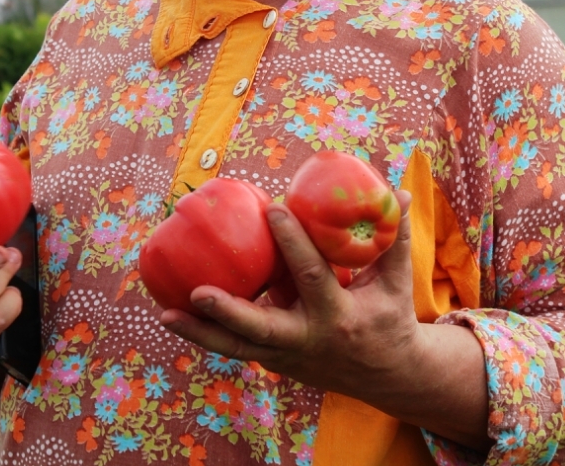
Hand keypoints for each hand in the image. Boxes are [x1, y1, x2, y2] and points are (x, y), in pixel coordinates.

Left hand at [159, 191, 489, 449]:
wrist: (388, 377)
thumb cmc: (391, 317)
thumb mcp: (397, 282)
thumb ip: (396, 237)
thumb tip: (399, 188)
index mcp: (340, 316)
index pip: (312, 275)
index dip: (293, 242)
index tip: (273, 208)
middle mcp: (307, 340)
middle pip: (261, 329)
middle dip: (229, 311)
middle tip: (199, 291)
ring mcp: (286, 356)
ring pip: (237, 348)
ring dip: (199, 333)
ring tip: (165, 314)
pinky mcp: (273, 362)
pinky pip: (235, 347)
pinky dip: (205, 334)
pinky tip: (173, 314)